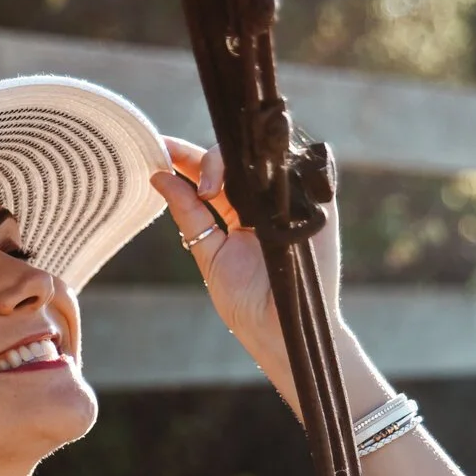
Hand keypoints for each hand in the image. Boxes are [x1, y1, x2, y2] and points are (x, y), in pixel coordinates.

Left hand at [150, 135, 342, 402]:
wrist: (280, 327)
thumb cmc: (244, 302)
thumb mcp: (209, 256)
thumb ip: (189, 215)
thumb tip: (158, 178)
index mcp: (235, 212)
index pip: (211, 174)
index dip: (188, 158)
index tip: (163, 147)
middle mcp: (263, 201)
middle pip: (236, 161)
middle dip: (210, 160)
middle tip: (203, 188)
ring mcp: (290, 199)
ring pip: (265, 159)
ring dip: (241, 160)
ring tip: (219, 186)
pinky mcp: (317, 202)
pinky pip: (304, 166)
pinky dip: (282, 158)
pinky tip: (261, 165)